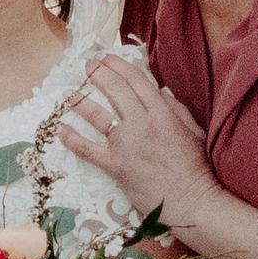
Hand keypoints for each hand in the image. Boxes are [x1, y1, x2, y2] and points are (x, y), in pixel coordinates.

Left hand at [58, 55, 221, 223]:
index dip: (118, 65)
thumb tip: (159, 90)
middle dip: (97, 73)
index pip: (136, 80)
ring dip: (80, 102)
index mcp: (163, 112)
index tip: (106, 57)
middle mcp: (142, 123)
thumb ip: (176, 108)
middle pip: (114, 90)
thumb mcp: (193, 130)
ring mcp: (127, 144)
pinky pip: (88, 149)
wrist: (191, 201)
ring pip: (97, 116)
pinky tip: (61, 130)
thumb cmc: (196, 168)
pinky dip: (72, 139)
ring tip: (68, 94)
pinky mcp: (116, 166)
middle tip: (87, 65)